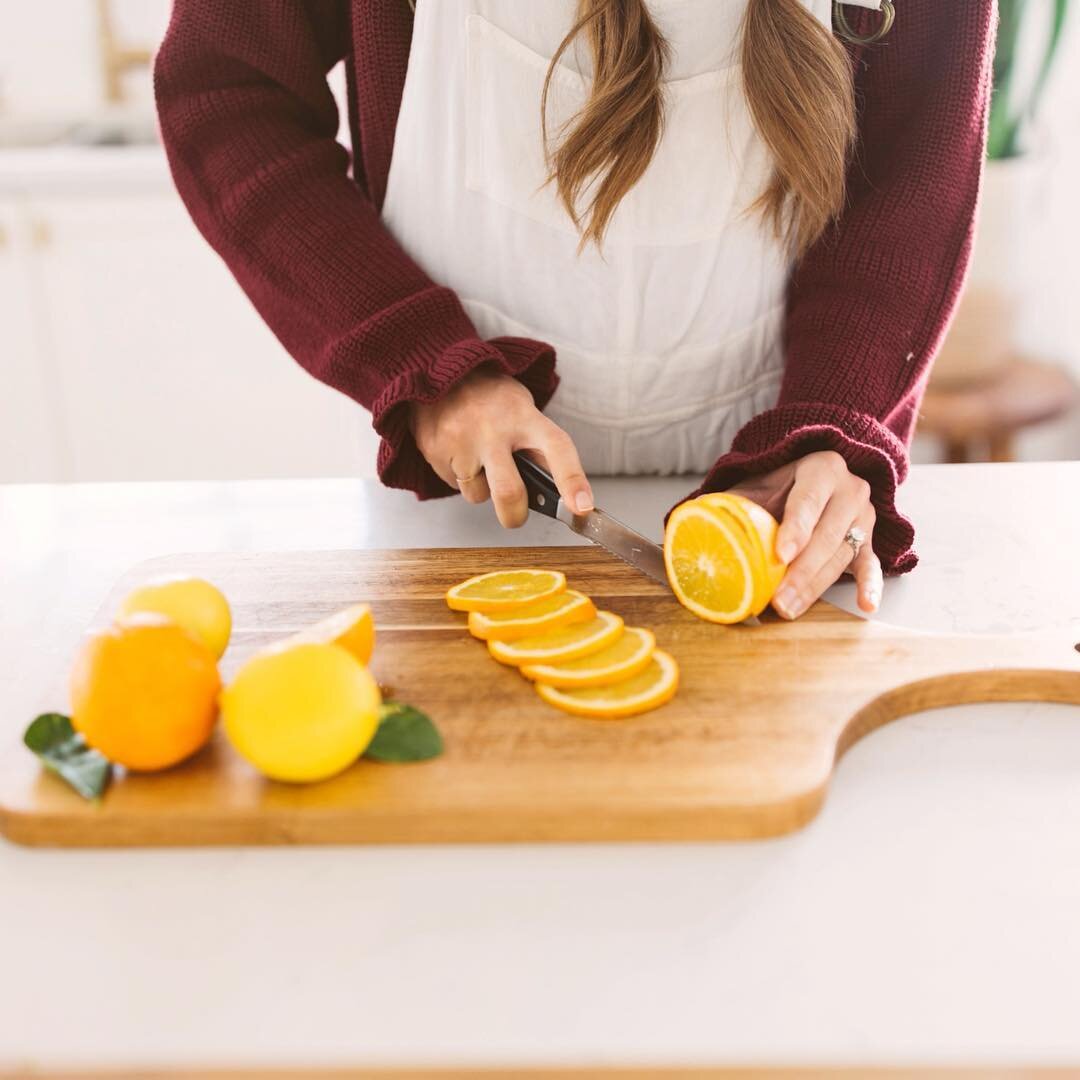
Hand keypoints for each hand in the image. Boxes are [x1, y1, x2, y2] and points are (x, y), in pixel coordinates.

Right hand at [409, 367, 593, 528]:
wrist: (440, 372)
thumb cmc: (491, 399)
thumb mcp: (523, 411)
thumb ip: (538, 448)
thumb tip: (559, 493)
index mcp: (525, 417)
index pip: (557, 449)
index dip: (572, 481)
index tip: (582, 508)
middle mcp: (494, 429)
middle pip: (509, 492)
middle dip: (514, 516)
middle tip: (515, 515)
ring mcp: (462, 440)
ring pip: (477, 494)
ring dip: (481, 489)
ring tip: (477, 460)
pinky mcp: (436, 450)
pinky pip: (453, 485)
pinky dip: (459, 478)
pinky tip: (459, 452)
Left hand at [726, 450, 881, 618]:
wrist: (817, 478)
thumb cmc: (780, 486)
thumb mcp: (756, 485)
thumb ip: (733, 503)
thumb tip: (691, 519)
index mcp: (822, 468)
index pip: (808, 500)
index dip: (795, 529)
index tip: (780, 556)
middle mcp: (850, 489)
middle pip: (826, 535)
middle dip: (800, 571)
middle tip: (778, 599)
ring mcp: (864, 516)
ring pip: (842, 555)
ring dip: (815, 586)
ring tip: (789, 609)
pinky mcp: (870, 540)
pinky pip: (871, 565)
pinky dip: (869, 585)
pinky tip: (865, 605)